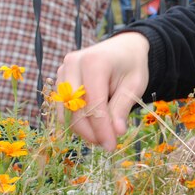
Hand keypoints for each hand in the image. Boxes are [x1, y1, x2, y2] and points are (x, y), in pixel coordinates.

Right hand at [56, 32, 149, 150]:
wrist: (122, 49)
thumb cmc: (131, 66)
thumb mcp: (134, 85)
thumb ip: (122, 107)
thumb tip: (116, 133)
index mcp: (94, 61)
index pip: (93, 103)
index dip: (101, 128)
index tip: (111, 146)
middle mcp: (73, 63)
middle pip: (75, 109)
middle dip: (90, 132)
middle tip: (107, 144)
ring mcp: (63, 70)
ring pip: (65, 111)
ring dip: (82, 129)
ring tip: (102, 136)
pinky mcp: (60, 79)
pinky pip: (63, 107)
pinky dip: (76, 120)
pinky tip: (93, 126)